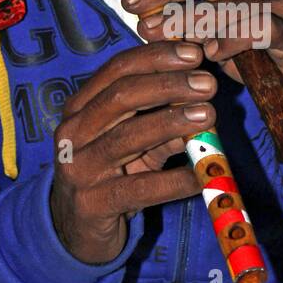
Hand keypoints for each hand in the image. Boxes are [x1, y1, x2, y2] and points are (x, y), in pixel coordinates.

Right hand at [50, 41, 216, 264]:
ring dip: (172, 122)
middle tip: (207, 83)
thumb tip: (204, 103)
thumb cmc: (109, 175)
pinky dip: (173, 180)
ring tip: (209, 115)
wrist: (75, 228)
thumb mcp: (136, 144)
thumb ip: (164, 122)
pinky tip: (201, 175)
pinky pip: (138, 188)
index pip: (117, 70)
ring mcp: (78, 168)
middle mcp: (73, 132)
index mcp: (81, 107)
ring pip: (127, 137)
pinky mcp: (91, 204)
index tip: (194, 54)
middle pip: (121, 96)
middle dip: (168, 85)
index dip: (157, 58)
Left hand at [120, 0, 282, 121]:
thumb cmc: (264, 57)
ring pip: (227, 2)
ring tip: (153, 30)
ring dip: (186, 17)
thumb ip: (193, 20)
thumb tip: (147, 14)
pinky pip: (257, 30)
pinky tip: (210, 54)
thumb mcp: (221, 35)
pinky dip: (231, 40)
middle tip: (132, 2)